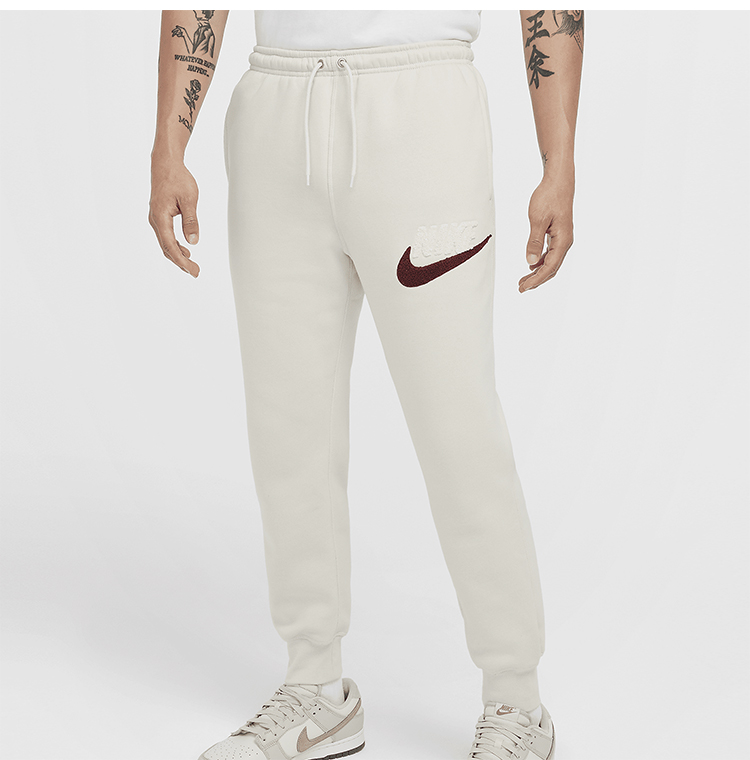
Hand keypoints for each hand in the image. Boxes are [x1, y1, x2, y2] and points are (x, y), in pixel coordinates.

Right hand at [148, 159, 200, 276]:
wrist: (165, 163)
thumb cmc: (177, 178)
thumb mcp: (190, 199)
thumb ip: (191, 221)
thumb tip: (193, 242)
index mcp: (160, 217)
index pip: (170, 246)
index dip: (182, 261)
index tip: (193, 270)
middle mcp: (155, 220)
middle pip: (166, 248)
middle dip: (180, 262)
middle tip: (196, 272)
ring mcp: (156, 219)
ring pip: (165, 243)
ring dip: (178, 256)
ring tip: (192, 265)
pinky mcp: (159, 216)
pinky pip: (165, 236)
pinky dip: (175, 246)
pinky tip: (185, 251)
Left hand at [519, 174, 573, 292]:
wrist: (559, 181)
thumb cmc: (549, 196)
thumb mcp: (538, 220)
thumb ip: (534, 242)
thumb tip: (530, 262)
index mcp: (562, 240)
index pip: (549, 267)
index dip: (536, 280)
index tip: (523, 287)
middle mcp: (565, 242)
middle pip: (551, 268)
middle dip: (536, 280)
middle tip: (521, 287)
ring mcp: (562, 238)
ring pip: (551, 261)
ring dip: (537, 272)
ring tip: (523, 279)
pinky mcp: (558, 234)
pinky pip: (550, 253)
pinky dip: (540, 261)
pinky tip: (531, 265)